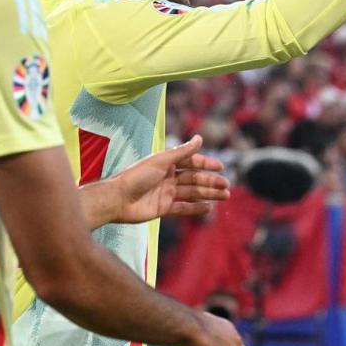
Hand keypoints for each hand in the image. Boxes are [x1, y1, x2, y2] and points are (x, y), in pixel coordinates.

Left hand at [110, 135, 230, 223]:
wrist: (117, 199)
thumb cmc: (136, 176)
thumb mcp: (161, 161)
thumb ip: (182, 151)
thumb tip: (200, 138)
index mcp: (166, 163)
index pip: (191, 162)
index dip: (206, 164)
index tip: (221, 166)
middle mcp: (168, 177)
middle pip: (194, 179)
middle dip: (211, 182)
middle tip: (227, 185)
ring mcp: (166, 193)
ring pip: (192, 193)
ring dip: (208, 194)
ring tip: (225, 196)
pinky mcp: (163, 208)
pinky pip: (183, 208)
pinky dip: (196, 208)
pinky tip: (210, 208)